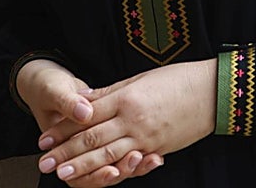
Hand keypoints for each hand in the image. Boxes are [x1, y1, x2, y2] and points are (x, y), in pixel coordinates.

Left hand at [37, 59, 215, 183]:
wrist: (212, 91)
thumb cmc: (176, 79)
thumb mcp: (138, 78)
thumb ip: (110, 93)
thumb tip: (84, 100)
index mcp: (124, 97)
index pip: (85, 116)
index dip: (63, 128)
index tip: (44, 138)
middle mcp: (131, 118)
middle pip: (91, 138)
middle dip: (65, 153)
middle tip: (44, 163)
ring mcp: (145, 136)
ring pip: (108, 154)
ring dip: (83, 166)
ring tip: (63, 175)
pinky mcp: (158, 147)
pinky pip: (131, 162)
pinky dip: (114, 170)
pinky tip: (101, 177)